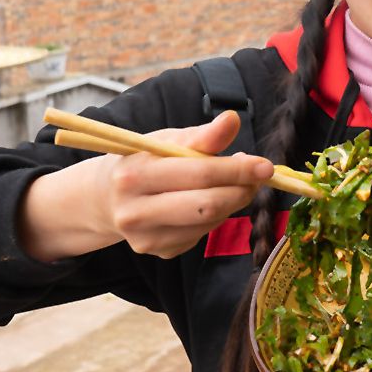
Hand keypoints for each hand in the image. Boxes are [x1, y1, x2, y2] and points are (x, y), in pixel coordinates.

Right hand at [21, 110, 273, 260]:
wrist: (107, 197)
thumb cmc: (145, 161)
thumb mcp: (167, 140)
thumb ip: (202, 135)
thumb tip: (233, 120)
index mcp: (136, 173)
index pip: (199, 172)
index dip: (237, 169)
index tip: (265, 165)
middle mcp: (135, 210)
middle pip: (206, 204)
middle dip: (241, 190)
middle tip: (258, 178)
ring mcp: (145, 237)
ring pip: (208, 222)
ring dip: (232, 203)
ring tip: (236, 186)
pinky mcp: (158, 252)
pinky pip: (201, 235)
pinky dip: (215, 217)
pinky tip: (208, 203)